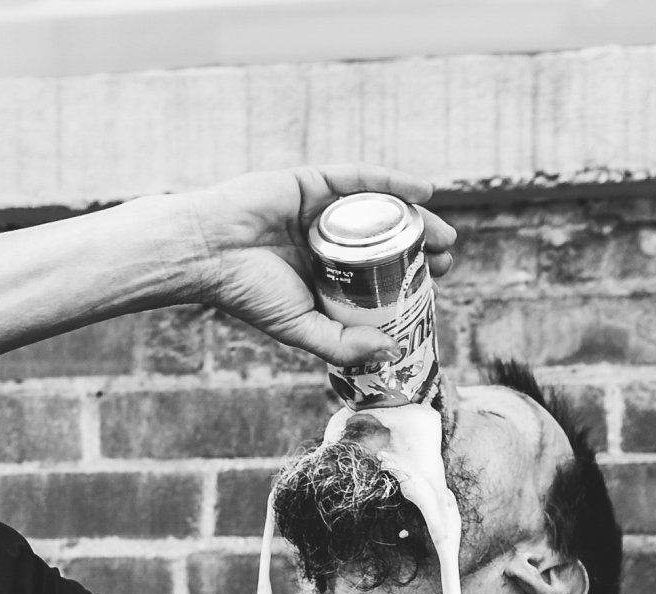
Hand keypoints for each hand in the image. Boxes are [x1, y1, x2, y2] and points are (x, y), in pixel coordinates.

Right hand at [182, 166, 455, 367]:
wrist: (207, 252)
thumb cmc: (247, 294)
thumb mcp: (301, 329)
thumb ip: (343, 345)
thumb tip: (392, 351)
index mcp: (324, 276)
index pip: (376, 276)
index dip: (408, 279)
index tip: (435, 285)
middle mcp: (326, 241)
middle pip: (384, 242)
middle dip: (420, 249)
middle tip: (447, 259)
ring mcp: (321, 210)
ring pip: (378, 212)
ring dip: (415, 219)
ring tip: (445, 235)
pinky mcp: (314, 181)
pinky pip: (361, 179)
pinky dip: (394, 182)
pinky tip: (425, 190)